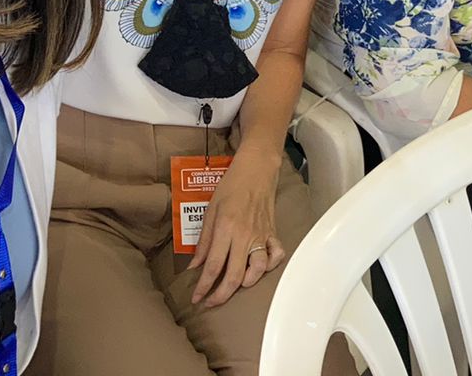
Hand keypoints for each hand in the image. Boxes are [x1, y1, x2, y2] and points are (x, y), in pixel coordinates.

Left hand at [189, 149, 285, 306]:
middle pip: (234, 275)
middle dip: (221, 295)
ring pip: (258, 270)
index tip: (196, 298)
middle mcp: (244, 235)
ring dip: (245, 284)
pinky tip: (260, 269)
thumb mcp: (210, 210)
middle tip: (210, 302)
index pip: (214, 266)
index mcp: (226, 228)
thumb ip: (204, 241)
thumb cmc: (231, 185)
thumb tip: (195, 265)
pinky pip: (276, 255)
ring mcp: (261, 235)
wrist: (257, 169)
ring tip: (234, 286)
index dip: (204, 286)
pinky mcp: (272, 233)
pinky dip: (270, 266)